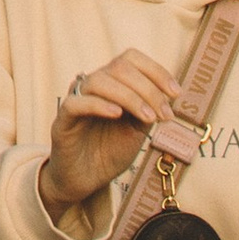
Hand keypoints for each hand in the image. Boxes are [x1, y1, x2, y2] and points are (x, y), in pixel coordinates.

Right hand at [37, 47, 182, 218]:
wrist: (85, 180)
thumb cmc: (109, 151)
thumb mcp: (137, 130)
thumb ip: (147, 110)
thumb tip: (167, 95)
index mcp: (112, 83)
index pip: (131, 59)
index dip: (156, 70)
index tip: (176, 93)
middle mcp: (93, 85)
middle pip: (119, 67)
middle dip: (148, 88)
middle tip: (164, 114)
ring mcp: (76, 100)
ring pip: (99, 80)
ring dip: (130, 97)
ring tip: (148, 119)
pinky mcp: (62, 121)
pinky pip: (76, 103)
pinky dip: (98, 104)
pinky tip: (117, 114)